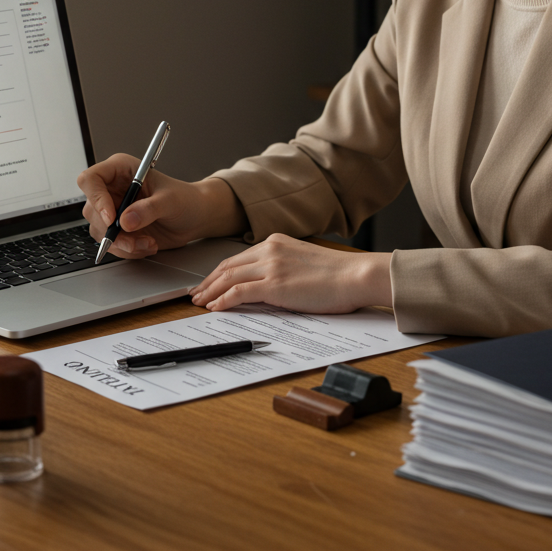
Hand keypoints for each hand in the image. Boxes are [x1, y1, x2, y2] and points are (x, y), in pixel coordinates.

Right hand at [77, 155, 245, 256]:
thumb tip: (126, 221)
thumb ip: (149, 209)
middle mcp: (112, 189)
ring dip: (123, 243)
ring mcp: (113, 210)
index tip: (111, 218)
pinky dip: (128, 250)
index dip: (96, 198)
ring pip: (99, 231)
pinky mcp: (117, 230)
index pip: (91, 179)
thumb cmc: (185, 199)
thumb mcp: (171, 200)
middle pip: (91, 210)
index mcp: (121, 170)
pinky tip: (148, 244)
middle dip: (112, 230)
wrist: (195, 217)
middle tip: (133, 238)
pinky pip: (111, 245)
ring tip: (148, 242)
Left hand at [188, 233, 392, 313]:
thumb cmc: (338, 275)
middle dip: (208, 281)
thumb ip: (282, 267)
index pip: (238, 257)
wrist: (355, 275)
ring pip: (228, 278)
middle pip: (227, 266)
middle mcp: (270, 250)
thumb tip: (266, 285)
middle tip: (195, 294)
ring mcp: (271, 266)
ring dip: (210, 292)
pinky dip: (223, 301)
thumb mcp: (303, 263)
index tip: (209, 282)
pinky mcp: (275, 284)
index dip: (219, 272)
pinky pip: (239, 292)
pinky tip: (215, 308)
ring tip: (199, 303)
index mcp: (276, 242)